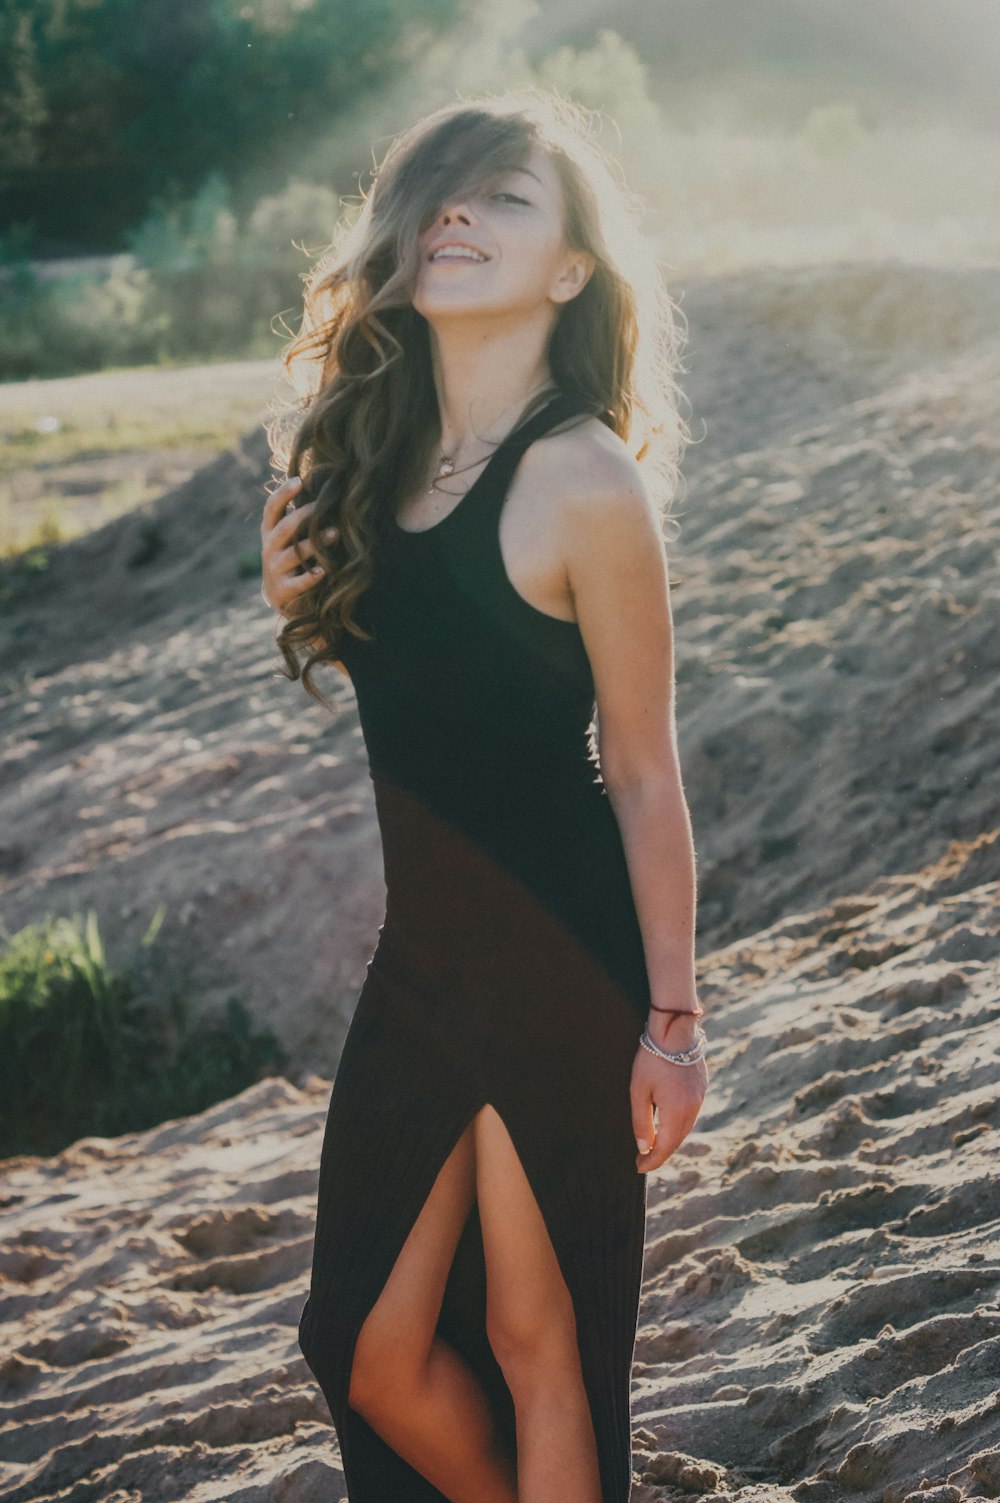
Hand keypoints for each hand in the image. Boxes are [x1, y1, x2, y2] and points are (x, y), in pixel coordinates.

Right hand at [260, 475, 338, 614]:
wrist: (282, 596)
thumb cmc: (292, 558)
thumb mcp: (289, 537)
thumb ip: (299, 517)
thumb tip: (325, 487)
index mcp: (270, 531)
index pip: (271, 509)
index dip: (283, 494)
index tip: (299, 480)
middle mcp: (269, 549)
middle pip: (284, 529)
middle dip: (304, 516)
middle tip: (325, 506)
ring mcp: (274, 570)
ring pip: (293, 554)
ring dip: (314, 543)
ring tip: (335, 533)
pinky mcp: (283, 590)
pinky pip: (298, 582)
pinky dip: (311, 577)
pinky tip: (324, 570)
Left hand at [630, 1040, 708, 1173]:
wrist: (674, 1029)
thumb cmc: (651, 1058)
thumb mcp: (639, 1090)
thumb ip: (641, 1121)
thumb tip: (644, 1147)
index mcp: (677, 1111)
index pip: (665, 1146)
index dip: (652, 1160)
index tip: (638, 1168)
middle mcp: (693, 1108)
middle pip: (677, 1140)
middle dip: (660, 1153)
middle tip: (643, 1161)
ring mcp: (700, 1097)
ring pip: (685, 1127)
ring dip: (670, 1139)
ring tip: (654, 1145)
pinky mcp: (702, 1087)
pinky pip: (691, 1114)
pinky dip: (678, 1124)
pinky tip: (668, 1123)